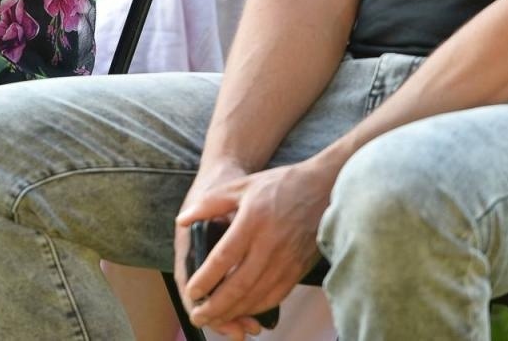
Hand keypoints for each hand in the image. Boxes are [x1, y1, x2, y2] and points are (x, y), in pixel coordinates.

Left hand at [173, 158, 335, 336]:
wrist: (324, 188)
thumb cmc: (279, 185)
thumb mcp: (241, 186)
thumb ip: (209, 204)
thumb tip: (182, 220)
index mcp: (252, 222)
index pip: (224, 258)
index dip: (206, 279)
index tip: (191, 292)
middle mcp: (270, 245)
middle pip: (240, 285)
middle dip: (217, 307)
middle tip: (198, 318)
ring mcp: (287, 260)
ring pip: (258, 295)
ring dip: (235, 312)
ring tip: (216, 321)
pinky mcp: (298, 269)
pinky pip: (276, 296)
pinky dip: (258, 308)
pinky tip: (244, 312)